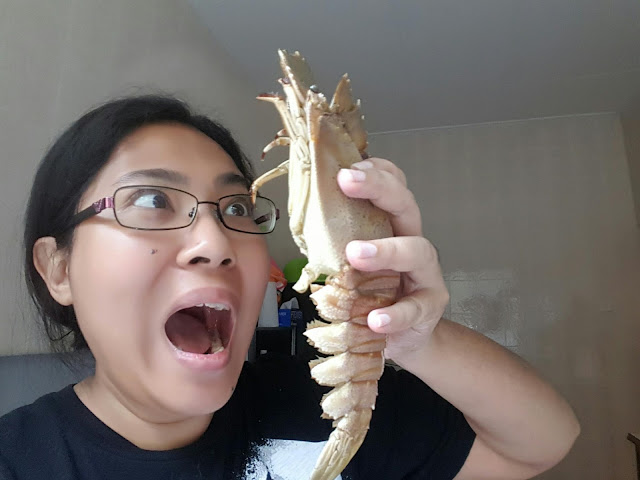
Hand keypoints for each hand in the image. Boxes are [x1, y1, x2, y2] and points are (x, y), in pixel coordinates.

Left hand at [336, 157, 449, 362]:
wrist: (403, 338)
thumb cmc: (375, 296)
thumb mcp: (353, 267)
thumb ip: (335, 244)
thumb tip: (301, 221)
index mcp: (393, 228)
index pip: (394, 186)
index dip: (376, 171)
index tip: (348, 167)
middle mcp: (413, 242)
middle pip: (406, 205)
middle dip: (379, 188)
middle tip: (348, 182)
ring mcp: (426, 275)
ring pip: (417, 250)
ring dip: (386, 249)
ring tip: (356, 254)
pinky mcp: (429, 307)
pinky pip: (414, 308)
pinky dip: (394, 314)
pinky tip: (375, 318)